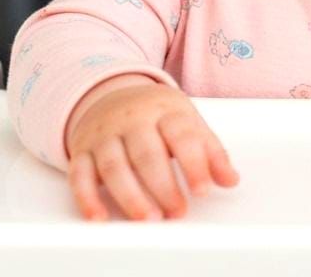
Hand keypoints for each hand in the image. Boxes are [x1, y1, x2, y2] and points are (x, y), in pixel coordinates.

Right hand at [66, 77, 238, 220]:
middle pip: (147, 153)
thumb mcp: (188, 121)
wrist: (112, 93)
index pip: (182, 135)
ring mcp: (105, 134)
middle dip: (163, 185)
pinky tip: (100, 217)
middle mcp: (133, 120)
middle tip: (177, 212)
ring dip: (130, 196)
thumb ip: (211, 151)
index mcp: (165, 110)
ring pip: (114, 166)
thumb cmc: (157, 114)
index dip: (194, 164)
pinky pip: (79, 174)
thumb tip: (230, 179)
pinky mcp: (82, 150)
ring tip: (147, 218)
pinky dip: (87, 198)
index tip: (203, 190)